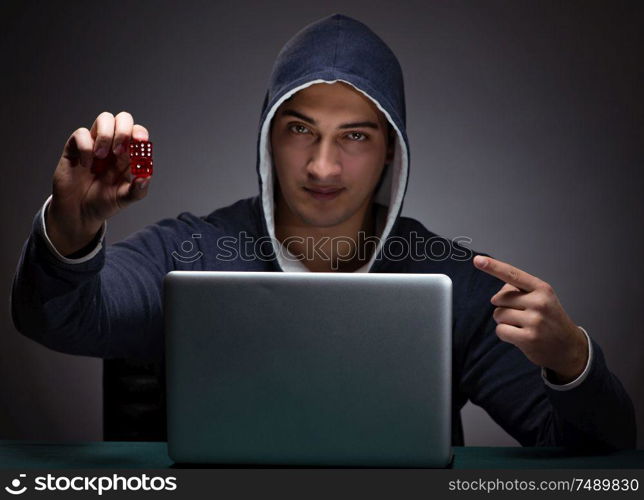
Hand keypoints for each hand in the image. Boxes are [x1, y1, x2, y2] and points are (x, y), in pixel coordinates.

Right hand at [47, 111, 151, 255]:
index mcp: (129, 155)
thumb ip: (138, 190)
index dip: (140, 134)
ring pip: (104, 118)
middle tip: (119, 150)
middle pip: (123, 119)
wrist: (79, 213)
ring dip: (106, 135)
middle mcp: (114, 145)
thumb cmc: (103, 202)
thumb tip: (146, 177)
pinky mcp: (75, 147)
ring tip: (102, 156)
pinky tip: (85, 164)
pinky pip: (81, 133)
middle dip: (124, 130)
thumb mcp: (125, 199)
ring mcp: (95, 144)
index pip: (138, 133)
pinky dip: (85, 147)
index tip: (140, 142)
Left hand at [473, 255, 587, 383]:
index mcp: (541, 288)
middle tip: (523, 316)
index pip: (512, 274)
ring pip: (498, 315)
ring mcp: (534, 321)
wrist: (569, 347)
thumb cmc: (550, 320)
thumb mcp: (541, 298)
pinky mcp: (528, 338)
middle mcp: (539, 302)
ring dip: (504, 321)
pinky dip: (505, 334)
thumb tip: (498, 295)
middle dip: (504, 307)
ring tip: (522, 326)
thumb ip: (519, 291)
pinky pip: (500, 330)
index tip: (478, 260)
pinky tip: (520, 336)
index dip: (493, 267)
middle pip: (499, 299)